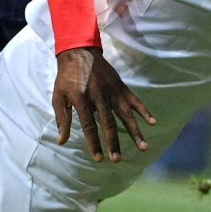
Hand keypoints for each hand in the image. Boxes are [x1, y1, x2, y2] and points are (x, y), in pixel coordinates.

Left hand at [51, 47, 155, 163]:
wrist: (79, 52)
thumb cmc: (66, 77)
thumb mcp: (58, 96)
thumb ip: (62, 119)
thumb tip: (61, 141)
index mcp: (81, 99)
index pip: (89, 126)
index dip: (94, 143)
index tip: (99, 159)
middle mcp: (99, 96)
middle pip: (108, 123)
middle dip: (113, 142)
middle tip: (117, 159)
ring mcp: (112, 91)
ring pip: (126, 114)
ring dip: (135, 132)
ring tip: (143, 147)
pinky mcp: (121, 86)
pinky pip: (135, 100)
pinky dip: (144, 111)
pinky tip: (153, 122)